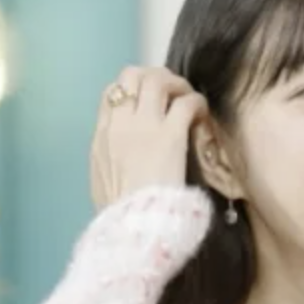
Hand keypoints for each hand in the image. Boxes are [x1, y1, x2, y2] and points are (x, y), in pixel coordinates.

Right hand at [90, 66, 208, 208]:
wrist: (132, 228)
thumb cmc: (120, 217)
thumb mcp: (103, 186)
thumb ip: (111, 165)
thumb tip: (122, 164)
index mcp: (101, 138)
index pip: (111, 94)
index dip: (133, 89)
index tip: (150, 101)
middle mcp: (119, 125)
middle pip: (132, 75)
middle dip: (155, 76)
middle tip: (173, 92)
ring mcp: (143, 127)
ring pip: (157, 79)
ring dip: (177, 84)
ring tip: (188, 99)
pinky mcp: (170, 136)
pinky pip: (186, 102)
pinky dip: (197, 102)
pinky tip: (202, 114)